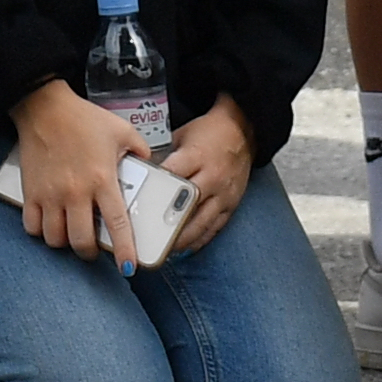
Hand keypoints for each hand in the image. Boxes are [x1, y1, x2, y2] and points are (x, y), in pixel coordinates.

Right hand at [6, 82, 145, 262]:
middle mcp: (76, 192)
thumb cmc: (84, 118)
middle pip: (81, 241)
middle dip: (90, 253)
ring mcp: (50, 194)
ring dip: (65, 243)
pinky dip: (40, 232)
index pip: (117, 225)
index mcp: (102, 179)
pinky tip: (49, 224)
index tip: (128, 268)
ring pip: (55, 239)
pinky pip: (32, 227)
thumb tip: (152, 167)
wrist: (44, 106)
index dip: (124, 252)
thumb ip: (141, 151)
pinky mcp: (30, 192)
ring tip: (70, 235)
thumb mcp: (123, 131)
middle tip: (93, 247)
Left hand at [160, 97, 257, 260]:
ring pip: (201, 222)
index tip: (139, 204)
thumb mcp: (182, 136)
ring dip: (182, 238)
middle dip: (167, 223)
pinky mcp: (231, 205)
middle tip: (148, 237)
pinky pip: (214, 228)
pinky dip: (199, 239)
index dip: (155, 189)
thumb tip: (144, 177)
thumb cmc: (208, 134)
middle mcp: (212, 177)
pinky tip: (185, 248)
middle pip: (186, 205)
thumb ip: (166, 157)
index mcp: (197, 157)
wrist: (242, 131)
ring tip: (164, 249)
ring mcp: (223, 194)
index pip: (172, 175)